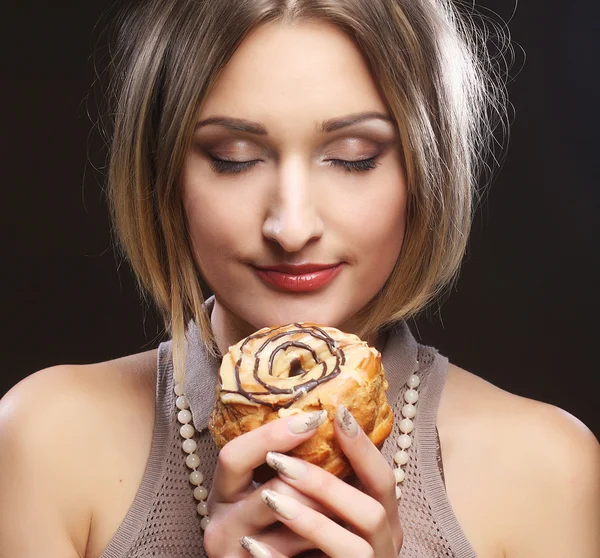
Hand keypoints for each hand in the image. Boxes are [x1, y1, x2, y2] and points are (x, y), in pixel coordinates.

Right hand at [203, 410, 333, 556]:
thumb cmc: (277, 535)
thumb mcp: (271, 496)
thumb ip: (286, 466)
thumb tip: (331, 419)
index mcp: (224, 494)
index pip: (233, 455)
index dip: (271, 436)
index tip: (314, 419)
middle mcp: (220, 524)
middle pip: (272, 488)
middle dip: (316, 479)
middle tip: (346, 469)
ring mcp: (234, 553)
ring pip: (294, 520)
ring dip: (328, 507)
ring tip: (349, 499)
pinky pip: (296, 552)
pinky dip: (323, 539)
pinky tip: (341, 531)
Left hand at [242, 405, 402, 557]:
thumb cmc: (319, 545)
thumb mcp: (334, 512)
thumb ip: (331, 483)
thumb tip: (303, 426)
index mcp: (384, 520)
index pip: (384, 481)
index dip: (364, 449)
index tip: (338, 414)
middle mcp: (384, 547)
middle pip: (372, 512)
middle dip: (325, 484)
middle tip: (279, 461)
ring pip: (353, 548)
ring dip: (310, 521)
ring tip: (269, 499)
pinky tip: (253, 545)